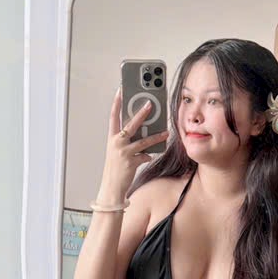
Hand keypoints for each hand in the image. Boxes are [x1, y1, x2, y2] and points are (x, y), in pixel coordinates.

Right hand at [97, 88, 169, 202]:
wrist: (111, 188)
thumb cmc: (115, 169)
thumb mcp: (117, 152)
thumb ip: (127, 141)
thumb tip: (143, 132)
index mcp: (111, 138)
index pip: (114, 116)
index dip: (117, 103)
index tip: (121, 91)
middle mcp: (116, 143)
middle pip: (131, 125)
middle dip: (141, 114)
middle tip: (150, 104)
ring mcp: (123, 153)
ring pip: (143, 141)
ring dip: (156, 137)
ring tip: (166, 133)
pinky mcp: (131, 162)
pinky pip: (145, 156)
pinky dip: (148, 156)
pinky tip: (149, 157)